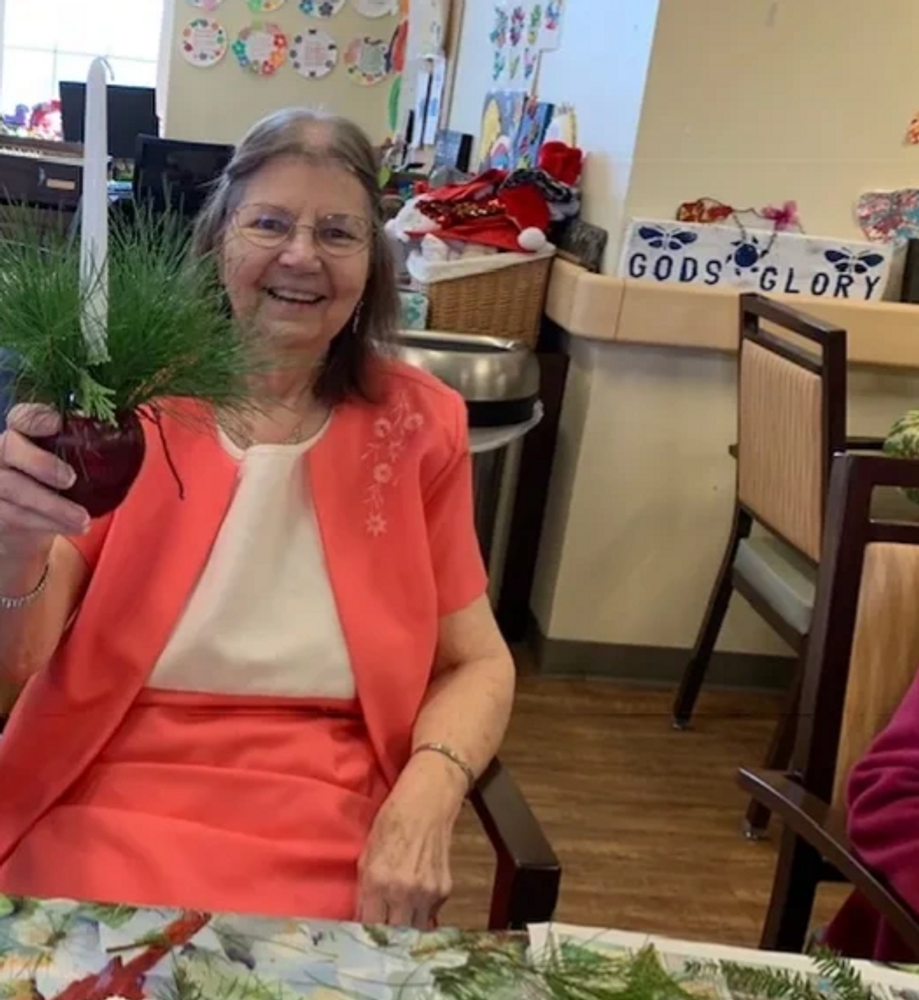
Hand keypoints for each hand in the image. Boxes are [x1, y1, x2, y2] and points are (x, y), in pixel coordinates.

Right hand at [0, 405, 88, 561]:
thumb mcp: (68, 462)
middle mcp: (1, 453)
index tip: (57, 422)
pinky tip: (73, 527)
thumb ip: (83, 447)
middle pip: (9, 449)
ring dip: (53, 506)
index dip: (36, 418)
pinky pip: (18, 516)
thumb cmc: (56, 484)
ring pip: (14, 489)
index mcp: (22, 433)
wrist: (27, 523)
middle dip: (41, 463)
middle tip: (70, 479)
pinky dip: (49, 523)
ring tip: (82, 519)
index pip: (22, 417)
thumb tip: (123, 432)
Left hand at [356, 752, 466, 928]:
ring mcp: (426, 892)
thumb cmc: (391, 822)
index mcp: (377, 881)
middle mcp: (402, 891)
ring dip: (406, 926)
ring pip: (414, 930)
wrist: (427, 802)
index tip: (365, 933)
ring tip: (400, 914)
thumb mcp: (367, 855)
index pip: (369, 927)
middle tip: (383, 927)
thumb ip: (365, 890)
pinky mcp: (444, 890)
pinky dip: (422, 910)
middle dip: (386, 934)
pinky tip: (416, 894)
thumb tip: (363, 919)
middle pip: (393, 935)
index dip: (366, 933)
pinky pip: (430, 914)